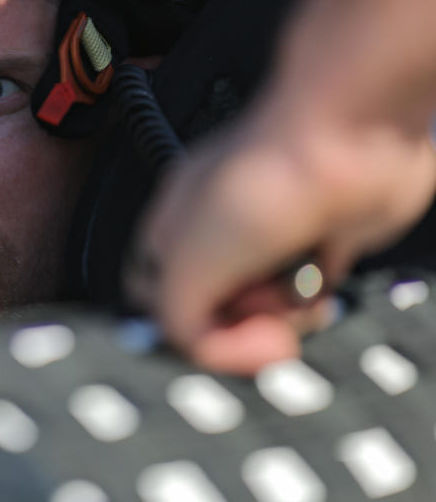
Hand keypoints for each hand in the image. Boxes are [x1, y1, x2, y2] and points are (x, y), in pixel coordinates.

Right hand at [132, 95, 435, 374]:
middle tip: (254, 316)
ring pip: (264, 311)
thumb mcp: (187, 267)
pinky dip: (315, 300)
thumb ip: (177, 321)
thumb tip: (201, 350)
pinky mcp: (318, 245)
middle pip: (215, 311)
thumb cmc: (262, 179)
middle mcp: (217, 234)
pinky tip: (317, 279)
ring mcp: (269, 240)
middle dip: (236, 327)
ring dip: (280, 316)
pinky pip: (309, 297)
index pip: (155, 297)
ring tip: (289, 292)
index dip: (178, 328)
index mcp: (171, 228)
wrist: (346, 151)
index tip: (207, 339)